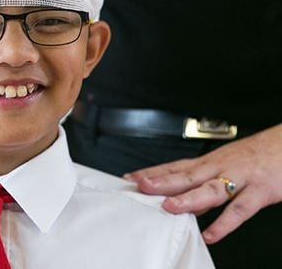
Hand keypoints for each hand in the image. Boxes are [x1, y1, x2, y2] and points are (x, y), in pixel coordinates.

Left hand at [124, 123, 281, 243]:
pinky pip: (241, 209)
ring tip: (169, 207)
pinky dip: (225, 223)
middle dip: (162, 181)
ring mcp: (239, 178)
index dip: (152, 172)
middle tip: (140, 186)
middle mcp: (220, 167)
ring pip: (210, 189)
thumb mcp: (225, 164)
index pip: (175, 166)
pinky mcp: (260, 191)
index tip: (130, 178)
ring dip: (188, 198)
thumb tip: (180, 198)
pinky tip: (211, 234)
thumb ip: (203, 182)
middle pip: (186, 175)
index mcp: (210, 161)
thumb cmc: (257, 155)